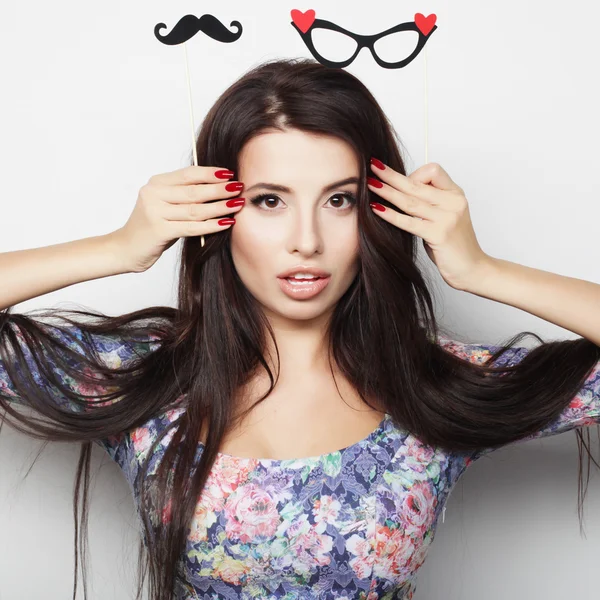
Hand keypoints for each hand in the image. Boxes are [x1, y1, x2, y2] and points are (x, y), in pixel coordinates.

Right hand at [113, 165, 244, 272]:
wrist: (125, 249)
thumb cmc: (152, 228)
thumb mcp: (165, 206)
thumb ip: (184, 196)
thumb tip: (218, 186)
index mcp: (156, 184)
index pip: (188, 174)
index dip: (211, 173)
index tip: (230, 173)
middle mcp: (153, 195)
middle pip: (194, 190)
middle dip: (220, 189)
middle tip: (239, 187)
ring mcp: (154, 212)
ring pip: (195, 209)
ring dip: (220, 206)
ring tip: (237, 204)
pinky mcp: (159, 231)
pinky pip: (191, 227)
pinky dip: (211, 225)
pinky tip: (226, 223)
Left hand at [367, 160, 491, 291]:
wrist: (472, 269)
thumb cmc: (454, 246)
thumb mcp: (445, 217)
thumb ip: (428, 204)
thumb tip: (400, 192)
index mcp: (455, 194)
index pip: (432, 171)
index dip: (414, 174)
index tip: (403, 185)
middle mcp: (453, 202)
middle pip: (416, 184)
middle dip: (391, 175)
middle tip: (373, 166)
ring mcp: (447, 218)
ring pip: (410, 201)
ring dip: (387, 192)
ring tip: (370, 185)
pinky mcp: (439, 234)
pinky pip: (409, 222)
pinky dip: (390, 215)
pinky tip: (377, 209)